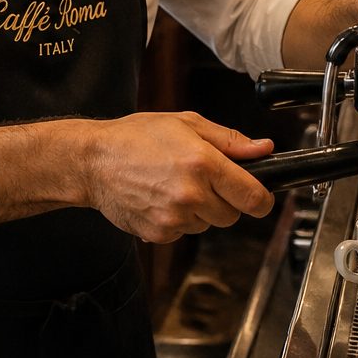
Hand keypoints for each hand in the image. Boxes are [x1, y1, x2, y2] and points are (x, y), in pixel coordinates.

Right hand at [77, 112, 274, 243]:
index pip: (254, 198)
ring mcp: (174, 218)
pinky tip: (160, 198)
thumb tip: (264, 149)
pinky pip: (184, 232)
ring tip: (173, 185)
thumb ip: (230, 140)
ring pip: (207, 224)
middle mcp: (191, 194)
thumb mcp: (186, 123)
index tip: (259, 196)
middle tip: (202, 180)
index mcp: (203, 164)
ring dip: (200, 210)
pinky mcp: (159, 234)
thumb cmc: (136, 137)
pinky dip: (178, 220)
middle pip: (233, 215)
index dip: (262, 199)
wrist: (93, 161)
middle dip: (225, 200)